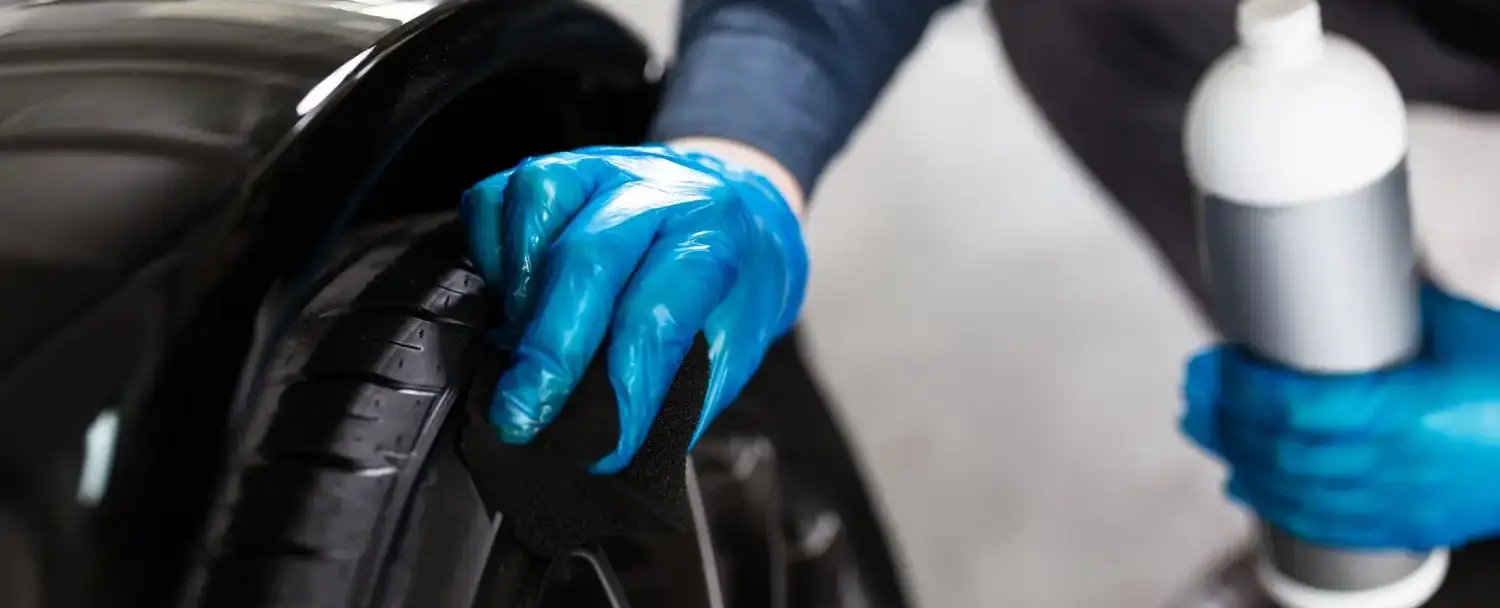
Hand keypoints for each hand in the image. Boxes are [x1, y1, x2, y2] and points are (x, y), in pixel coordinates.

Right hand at [459, 144, 808, 472]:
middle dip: (552, 349)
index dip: (628, 386)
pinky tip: (508, 299)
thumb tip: (608, 451)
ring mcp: (598, 168)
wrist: (738, 207)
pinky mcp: (550, 168)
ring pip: (538, 202)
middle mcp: (657, 189)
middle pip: (590, 257)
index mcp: (714, 235)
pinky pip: (497, 197)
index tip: (606, 447)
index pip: (661, 312)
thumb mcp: (733, 347)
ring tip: (516, 348)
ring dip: (519, 289)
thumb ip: (678, 393)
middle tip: (522, 416)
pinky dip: (490, 253)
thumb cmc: (730, 288)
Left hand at [1182, 285, 1499, 550]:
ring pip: (1295, 489)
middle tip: (1192, 389)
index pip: (1299, 407)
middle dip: (1226, 419)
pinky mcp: (1406, 525)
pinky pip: (1325, 524)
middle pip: (1283, 450)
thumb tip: (1344, 263)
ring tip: (1201, 426)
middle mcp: (1398, 463)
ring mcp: (1401, 501)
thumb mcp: (1461, 330)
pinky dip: (1273, 504)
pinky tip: (1241, 484)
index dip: (1243, 388)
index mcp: (1409, 411)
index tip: (1210, 362)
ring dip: (1236, 457)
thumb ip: (1396, 305)